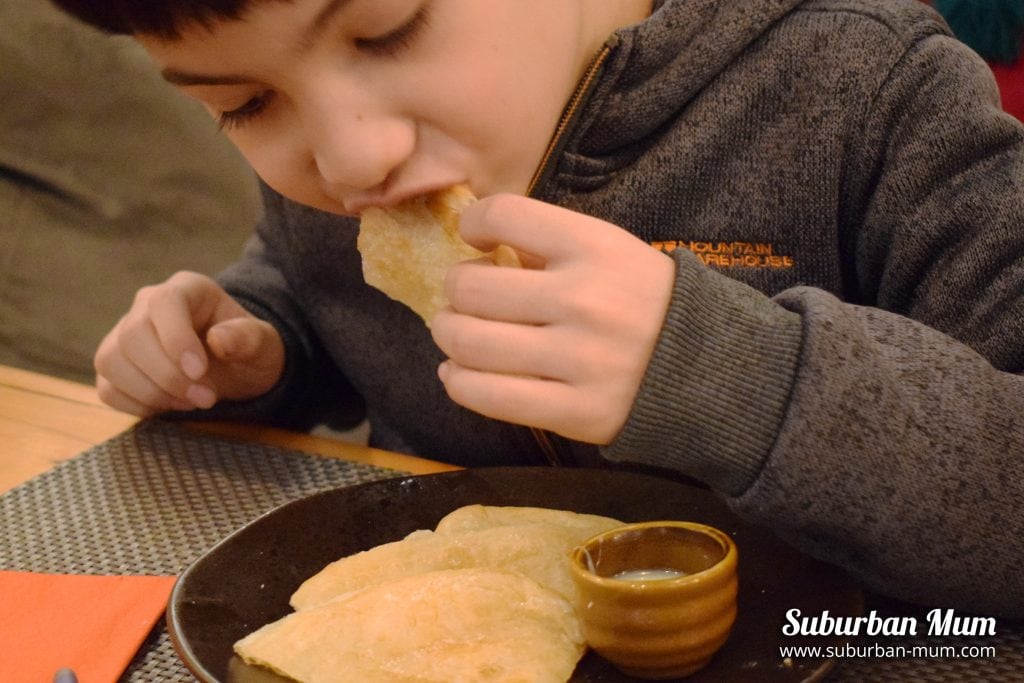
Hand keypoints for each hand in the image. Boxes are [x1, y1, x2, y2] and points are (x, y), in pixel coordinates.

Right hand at [94, 271, 284, 415]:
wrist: (237, 371)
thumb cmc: (250, 352)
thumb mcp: (264, 345)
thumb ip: (248, 338)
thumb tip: (218, 340)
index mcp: (188, 289)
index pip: (164, 302)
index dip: (175, 338)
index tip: (199, 372)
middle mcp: (147, 305)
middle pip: (132, 334)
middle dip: (168, 376)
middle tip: (206, 398)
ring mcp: (125, 335)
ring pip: (111, 361)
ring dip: (152, 392)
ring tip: (191, 402)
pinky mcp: (115, 367)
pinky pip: (107, 388)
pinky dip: (137, 405)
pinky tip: (169, 406)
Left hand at [431, 194, 673, 443]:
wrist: (712, 368)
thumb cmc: (645, 302)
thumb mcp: (612, 252)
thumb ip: (549, 244)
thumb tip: (477, 244)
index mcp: (595, 248)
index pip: (505, 215)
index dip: (475, 225)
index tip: (476, 240)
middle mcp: (584, 300)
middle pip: (471, 288)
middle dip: (453, 290)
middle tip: (463, 297)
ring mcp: (579, 360)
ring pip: (470, 344)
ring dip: (447, 335)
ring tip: (456, 333)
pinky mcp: (575, 411)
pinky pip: (488, 397)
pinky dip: (457, 382)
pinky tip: (458, 373)